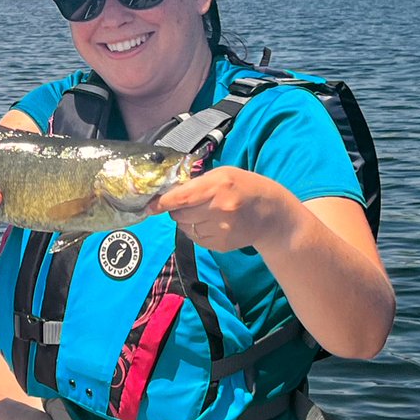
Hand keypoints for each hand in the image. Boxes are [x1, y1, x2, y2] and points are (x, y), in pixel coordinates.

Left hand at [149, 166, 296, 253]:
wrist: (272, 214)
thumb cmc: (244, 187)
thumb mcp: (223, 175)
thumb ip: (196, 183)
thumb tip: (168, 194)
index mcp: (218, 186)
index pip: (182, 197)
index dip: (162, 203)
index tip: (148, 206)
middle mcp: (218, 209)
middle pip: (179, 215)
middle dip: (177, 210)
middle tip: (188, 205)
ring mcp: (220, 230)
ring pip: (185, 228)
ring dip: (187, 221)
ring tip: (204, 213)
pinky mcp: (221, 245)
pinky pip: (196, 239)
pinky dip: (196, 232)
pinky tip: (211, 224)